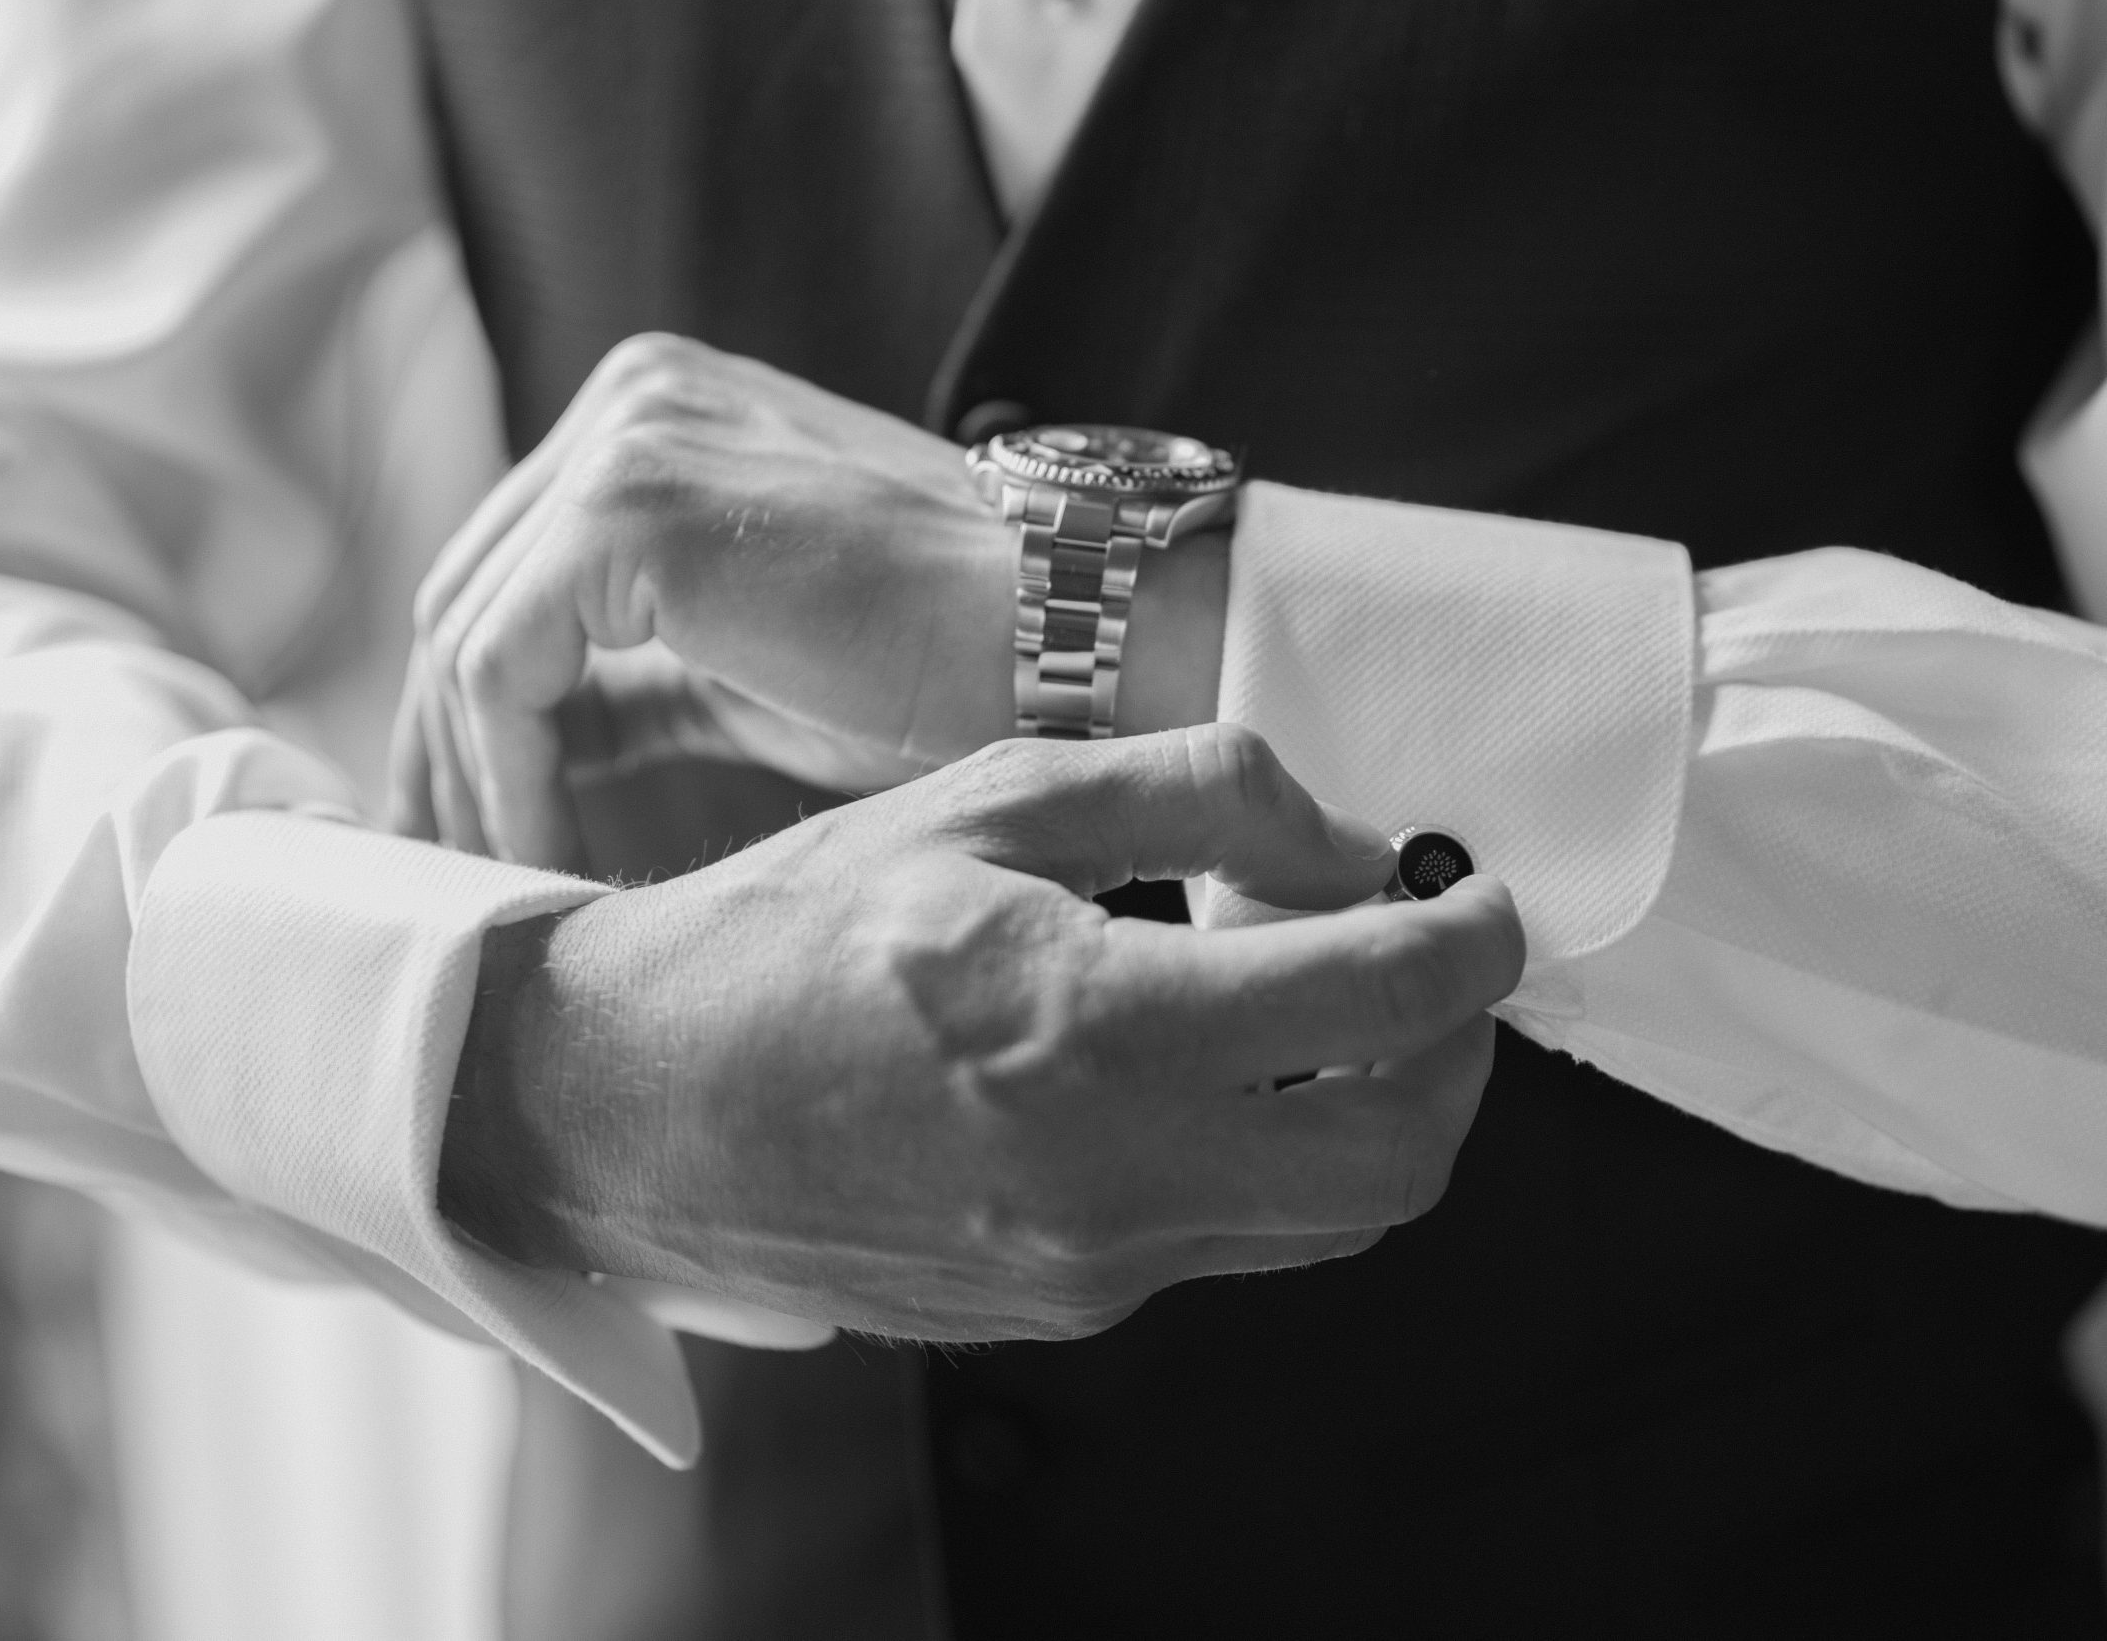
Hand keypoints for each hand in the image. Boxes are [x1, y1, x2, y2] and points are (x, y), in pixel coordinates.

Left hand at [391, 333, 1222, 872]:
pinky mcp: (627, 512)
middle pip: (467, 596)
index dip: (473, 714)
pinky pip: (501, 675)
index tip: (472, 824)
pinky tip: (545, 856)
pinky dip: (509, 781)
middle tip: (451, 873)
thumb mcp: (757, 658)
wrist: (1074, 638)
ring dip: (471, 780)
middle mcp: (634, 397)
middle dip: (448, 753)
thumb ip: (642, 667)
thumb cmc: (953, 662)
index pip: (512, 567)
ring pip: (465, 638)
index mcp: (665, 409)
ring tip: (500, 886)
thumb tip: (531, 740)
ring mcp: (627, 442)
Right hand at [438, 726, 1524, 1341]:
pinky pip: (1229, 1240)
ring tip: (1320, 1009)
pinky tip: (1204, 1071)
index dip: (1475, 938)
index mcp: (1094, 1025)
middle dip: (1461, 1054)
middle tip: (1433, 964)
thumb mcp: (986, 797)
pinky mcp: (1063, 1311)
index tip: (1480, 894)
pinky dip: (1268, 1155)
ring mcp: (1090, 1267)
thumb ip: (1197, 794)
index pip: (1385, 1001)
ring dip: (1375, 1112)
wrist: (626, 1108)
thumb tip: (1353, 843)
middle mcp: (1111, 1178)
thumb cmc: (788, 933)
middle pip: (1404, 1157)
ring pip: (1331, 1219)